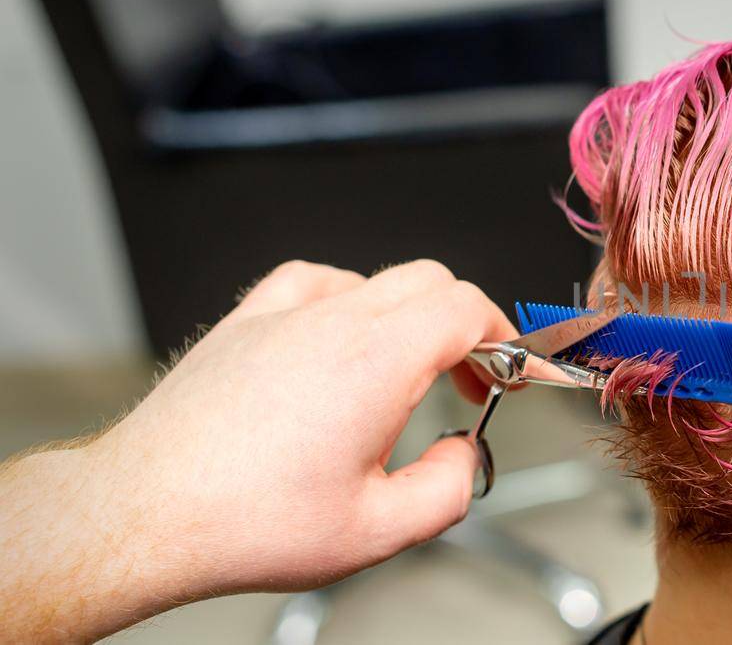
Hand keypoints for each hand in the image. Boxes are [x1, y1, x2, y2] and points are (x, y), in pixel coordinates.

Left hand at [0, 260, 516, 640]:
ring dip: (408, 317)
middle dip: (466, 326)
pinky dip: (345, 301)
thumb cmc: (243, 521)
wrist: (144, 512)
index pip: (467, 308)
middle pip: (430, 282)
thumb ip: (448, 489)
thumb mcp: (377, 532)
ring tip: (406, 371)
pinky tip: (339, 338)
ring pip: (373, 279)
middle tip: (470, 379)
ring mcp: (282, 315)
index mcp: (376, 362)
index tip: (506, 374)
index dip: (503, 337)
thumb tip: (462, 457)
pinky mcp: (243, 323)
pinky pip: (312, 281)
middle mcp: (331, 322)